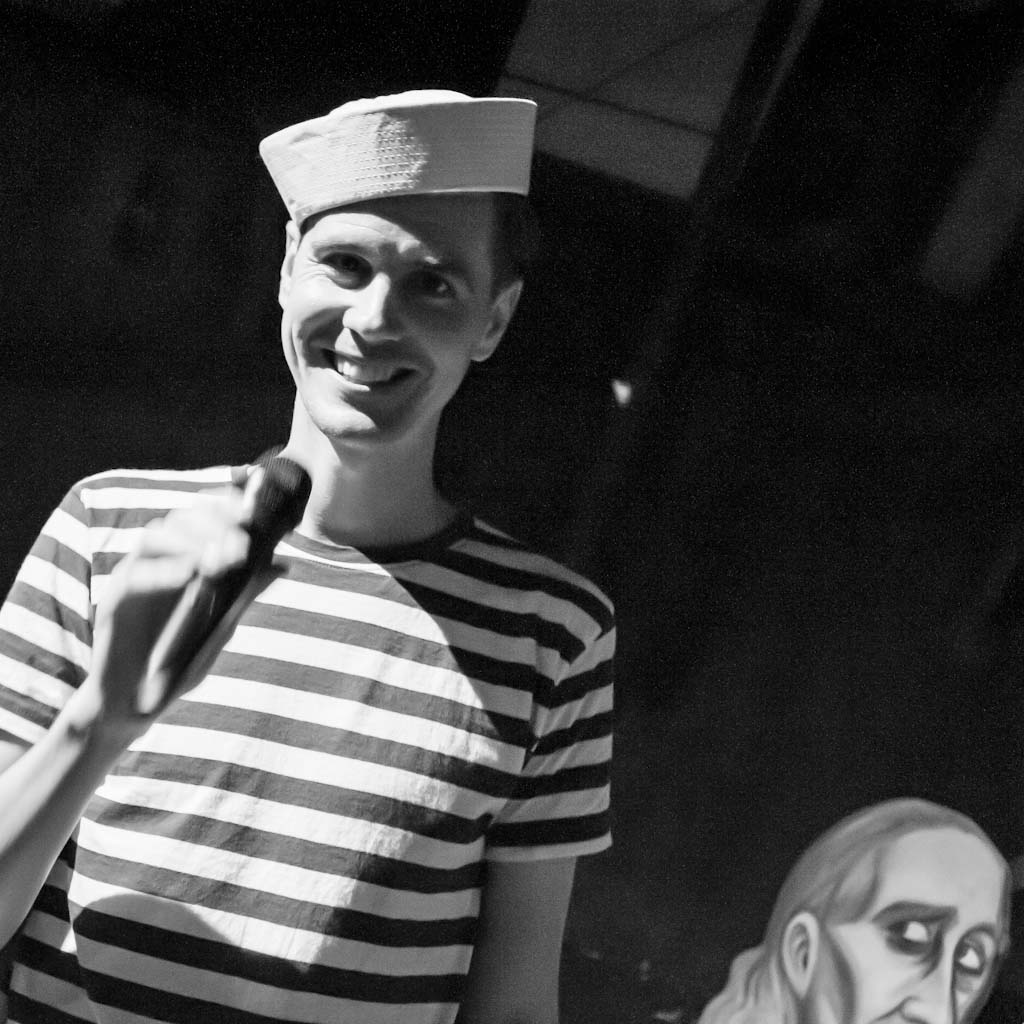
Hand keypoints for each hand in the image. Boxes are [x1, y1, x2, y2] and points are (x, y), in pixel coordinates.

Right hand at [74, 473, 280, 734]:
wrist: (134, 701)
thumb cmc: (180, 661)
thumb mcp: (220, 626)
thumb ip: (246, 593)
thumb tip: (284, 564)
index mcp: (183, 558)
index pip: (203, 516)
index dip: (226, 506)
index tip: (254, 509)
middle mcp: (157, 560)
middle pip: (181, 519)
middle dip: (214, 521)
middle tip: (243, 534)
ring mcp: (134, 575)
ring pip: (156, 538)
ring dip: (191, 539)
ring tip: (221, 553)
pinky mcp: (114, 600)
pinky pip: (135, 576)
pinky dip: (164, 571)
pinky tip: (191, 573)